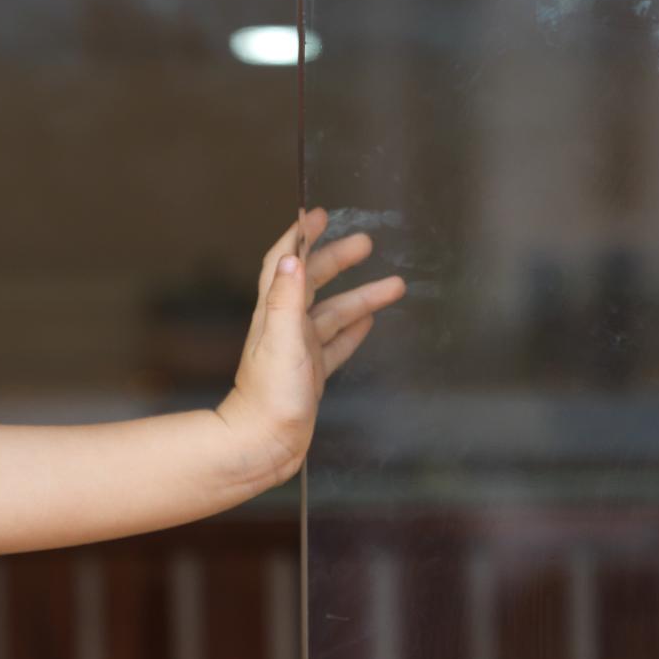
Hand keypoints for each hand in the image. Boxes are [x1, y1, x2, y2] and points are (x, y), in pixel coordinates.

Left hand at [218, 208, 405, 485]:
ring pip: (334, 314)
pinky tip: (370, 322)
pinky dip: (352, 331)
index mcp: (275, 314)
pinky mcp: (310, 375)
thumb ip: (285, 299)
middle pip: (314, 283)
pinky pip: (336, 345)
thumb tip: (292, 257)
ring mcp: (299, 352)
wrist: (261, 444)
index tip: (317, 214)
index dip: (300, 238)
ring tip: (396, 285)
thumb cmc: (268, 396)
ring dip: (361, 297)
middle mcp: (285, 328)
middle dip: (339, 260)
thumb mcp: (280, 341)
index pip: (285, 263)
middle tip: (368, 243)